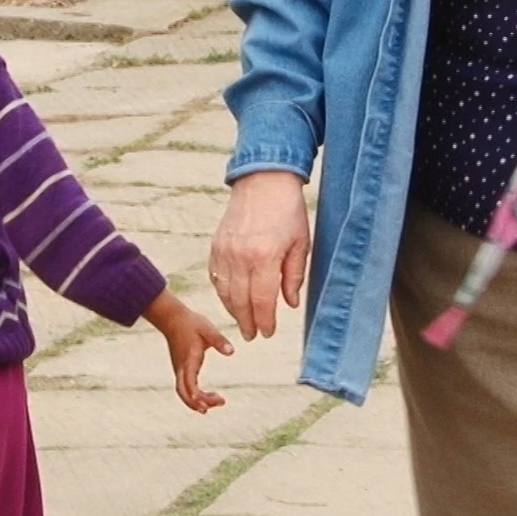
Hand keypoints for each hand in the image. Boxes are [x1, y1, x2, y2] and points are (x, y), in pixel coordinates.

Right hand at [142, 292, 233, 413]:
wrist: (172, 318)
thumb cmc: (191, 323)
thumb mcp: (207, 329)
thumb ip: (219, 340)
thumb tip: (231, 352)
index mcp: (188, 360)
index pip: (188, 382)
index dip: (196, 395)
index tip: (205, 405)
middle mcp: (182, 368)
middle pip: (184, 393)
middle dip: (200, 403)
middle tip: (221, 402)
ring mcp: (180, 370)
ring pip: (184, 393)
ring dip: (198, 402)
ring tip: (217, 402)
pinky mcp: (181, 369)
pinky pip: (185, 388)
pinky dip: (195, 396)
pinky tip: (207, 398)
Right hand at [208, 171, 311, 340]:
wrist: (263, 180)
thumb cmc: (287, 211)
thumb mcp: (300, 244)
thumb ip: (293, 276)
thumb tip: (289, 304)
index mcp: (264, 258)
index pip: (262, 301)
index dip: (265, 321)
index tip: (268, 332)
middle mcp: (241, 257)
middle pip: (240, 301)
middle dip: (247, 322)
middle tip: (252, 335)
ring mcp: (225, 251)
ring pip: (224, 291)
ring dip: (233, 310)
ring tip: (242, 321)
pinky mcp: (216, 245)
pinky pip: (216, 276)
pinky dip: (222, 291)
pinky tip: (230, 299)